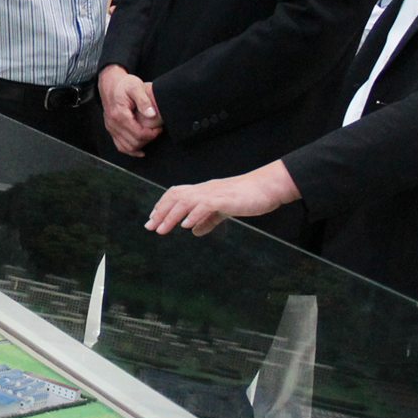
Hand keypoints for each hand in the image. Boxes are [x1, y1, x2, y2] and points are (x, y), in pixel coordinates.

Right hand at [98, 65, 162, 155]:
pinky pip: (120, 146)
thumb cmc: (124, 84)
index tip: (159, 128)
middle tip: (157, 131)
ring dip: (141, 145)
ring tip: (150, 136)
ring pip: (127, 147)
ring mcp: (111, 128)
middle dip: (148, 139)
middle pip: (134, 142)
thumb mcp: (136, 87)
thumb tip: (152, 114)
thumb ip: (144, 100)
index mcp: (120, 114)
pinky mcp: (111, 130)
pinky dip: (131, 150)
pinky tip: (140, 149)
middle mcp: (113, 124)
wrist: (110, 84)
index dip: (152, 134)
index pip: (138, 133)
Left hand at [146, 160, 300, 235]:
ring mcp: (215, 192)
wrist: (268, 187)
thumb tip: (193, 230)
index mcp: (204, 191)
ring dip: (171, 216)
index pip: (177, 193)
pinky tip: (186, 225)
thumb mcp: (224, 210)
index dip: (162, 205)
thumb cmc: (248, 197)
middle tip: (150, 227)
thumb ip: (208, 219)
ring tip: (162, 229)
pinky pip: (205, 205)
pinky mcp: (225, 198)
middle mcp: (206, 189)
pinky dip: (194, 214)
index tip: (152, 219)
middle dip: (161, 212)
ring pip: (186, 201)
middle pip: (176, 196)